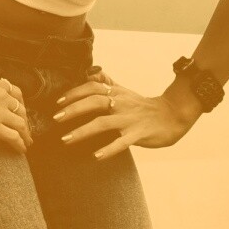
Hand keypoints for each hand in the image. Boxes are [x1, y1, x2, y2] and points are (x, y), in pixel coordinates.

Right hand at [0, 51, 32, 152]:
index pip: (16, 93)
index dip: (20, 103)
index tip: (21, 109)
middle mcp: (3, 98)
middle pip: (21, 110)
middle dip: (25, 121)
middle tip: (27, 129)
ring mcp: (0, 113)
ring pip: (20, 124)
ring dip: (25, 134)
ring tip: (27, 142)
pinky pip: (13, 137)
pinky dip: (19, 144)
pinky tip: (21, 149)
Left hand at [53, 69, 198, 159]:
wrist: (173, 115)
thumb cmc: (144, 106)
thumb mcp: (125, 92)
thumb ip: (107, 83)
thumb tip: (90, 73)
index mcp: (117, 93)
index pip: (92, 87)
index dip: (74, 92)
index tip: (58, 101)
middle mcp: (121, 103)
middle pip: (94, 101)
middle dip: (73, 109)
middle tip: (55, 118)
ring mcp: (130, 119)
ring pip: (103, 123)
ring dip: (82, 131)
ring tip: (66, 139)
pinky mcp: (139, 134)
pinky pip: (122, 142)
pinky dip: (108, 149)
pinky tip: (96, 156)